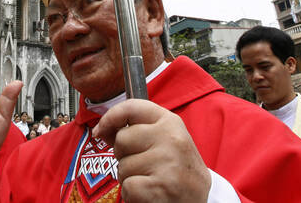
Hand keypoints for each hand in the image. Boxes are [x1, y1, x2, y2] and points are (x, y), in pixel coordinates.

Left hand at [92, 99, 209, 202]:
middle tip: (145, 166)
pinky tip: (150, 193)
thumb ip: (136, 131)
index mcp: (170, 122)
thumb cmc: (178, 169)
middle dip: (124, 156)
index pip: (131, 107)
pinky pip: (127, 187)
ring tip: (151, 180)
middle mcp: (171, 139)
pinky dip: (133, 195)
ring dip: (130, 178)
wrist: (199, 199)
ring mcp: (167, 163)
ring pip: (122, 166)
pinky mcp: (160, 187)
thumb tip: (102, 129)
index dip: (110, 117)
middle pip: (121, 139)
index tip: (101, 130)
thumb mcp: (163, 141)